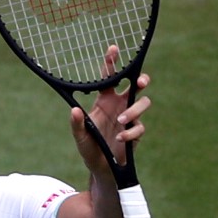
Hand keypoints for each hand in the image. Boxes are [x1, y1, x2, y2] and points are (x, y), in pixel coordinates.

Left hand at [70, 45, 151, 175]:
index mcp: (104, 101)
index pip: (110, 78)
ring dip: (133, 111)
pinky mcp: (136, 132)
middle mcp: (119, 106)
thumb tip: (74, 110)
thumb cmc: (88, 149)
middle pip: (136, 85)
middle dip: (141, 79)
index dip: (112, 62)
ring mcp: (129, 118)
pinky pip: (139, 127)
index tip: (114, 48)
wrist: (101, 169)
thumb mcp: (79, 137)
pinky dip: (130, 132)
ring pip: (143, 103)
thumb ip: (77, 124)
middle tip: (140, 81)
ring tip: (120, 122)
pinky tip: (120, 138)